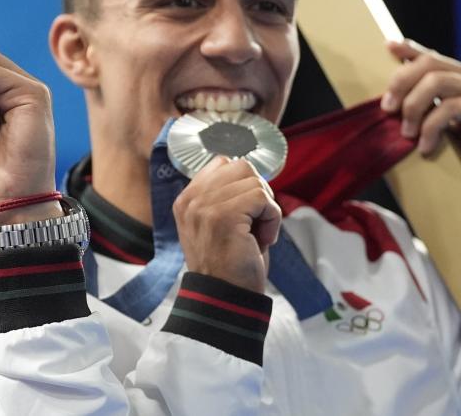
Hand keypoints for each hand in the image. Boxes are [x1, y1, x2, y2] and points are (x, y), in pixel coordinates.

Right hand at [173, 157, 280, 292]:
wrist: (226, 297)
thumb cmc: (229, 264)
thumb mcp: (218, 224)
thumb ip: (225, 196)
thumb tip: (252, 174)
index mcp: (187, 200)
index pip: (222, 163)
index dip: (244, 183)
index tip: (247, 212)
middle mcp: (191, 200)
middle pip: (241, 167)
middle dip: (258, 193)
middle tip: (256, 222)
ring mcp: (205, 206)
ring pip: (254, 181)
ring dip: (267, 208)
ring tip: (258, 234)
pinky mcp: (224, 216)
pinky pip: (263, 198)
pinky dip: (272, 219)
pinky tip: (263, 239)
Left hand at [380, 39, 460, 185]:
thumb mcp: (458, 133)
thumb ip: (435, 120)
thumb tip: (400, 122)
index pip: (432, 57)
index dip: (409, 49)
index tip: (388, 47)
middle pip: (427, 64)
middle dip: (399, 83)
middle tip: (387, 110)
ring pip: (435, 81)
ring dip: (413, 106)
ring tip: (407, 133)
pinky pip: (450, 107)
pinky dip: (431, 127)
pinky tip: (426, 147)